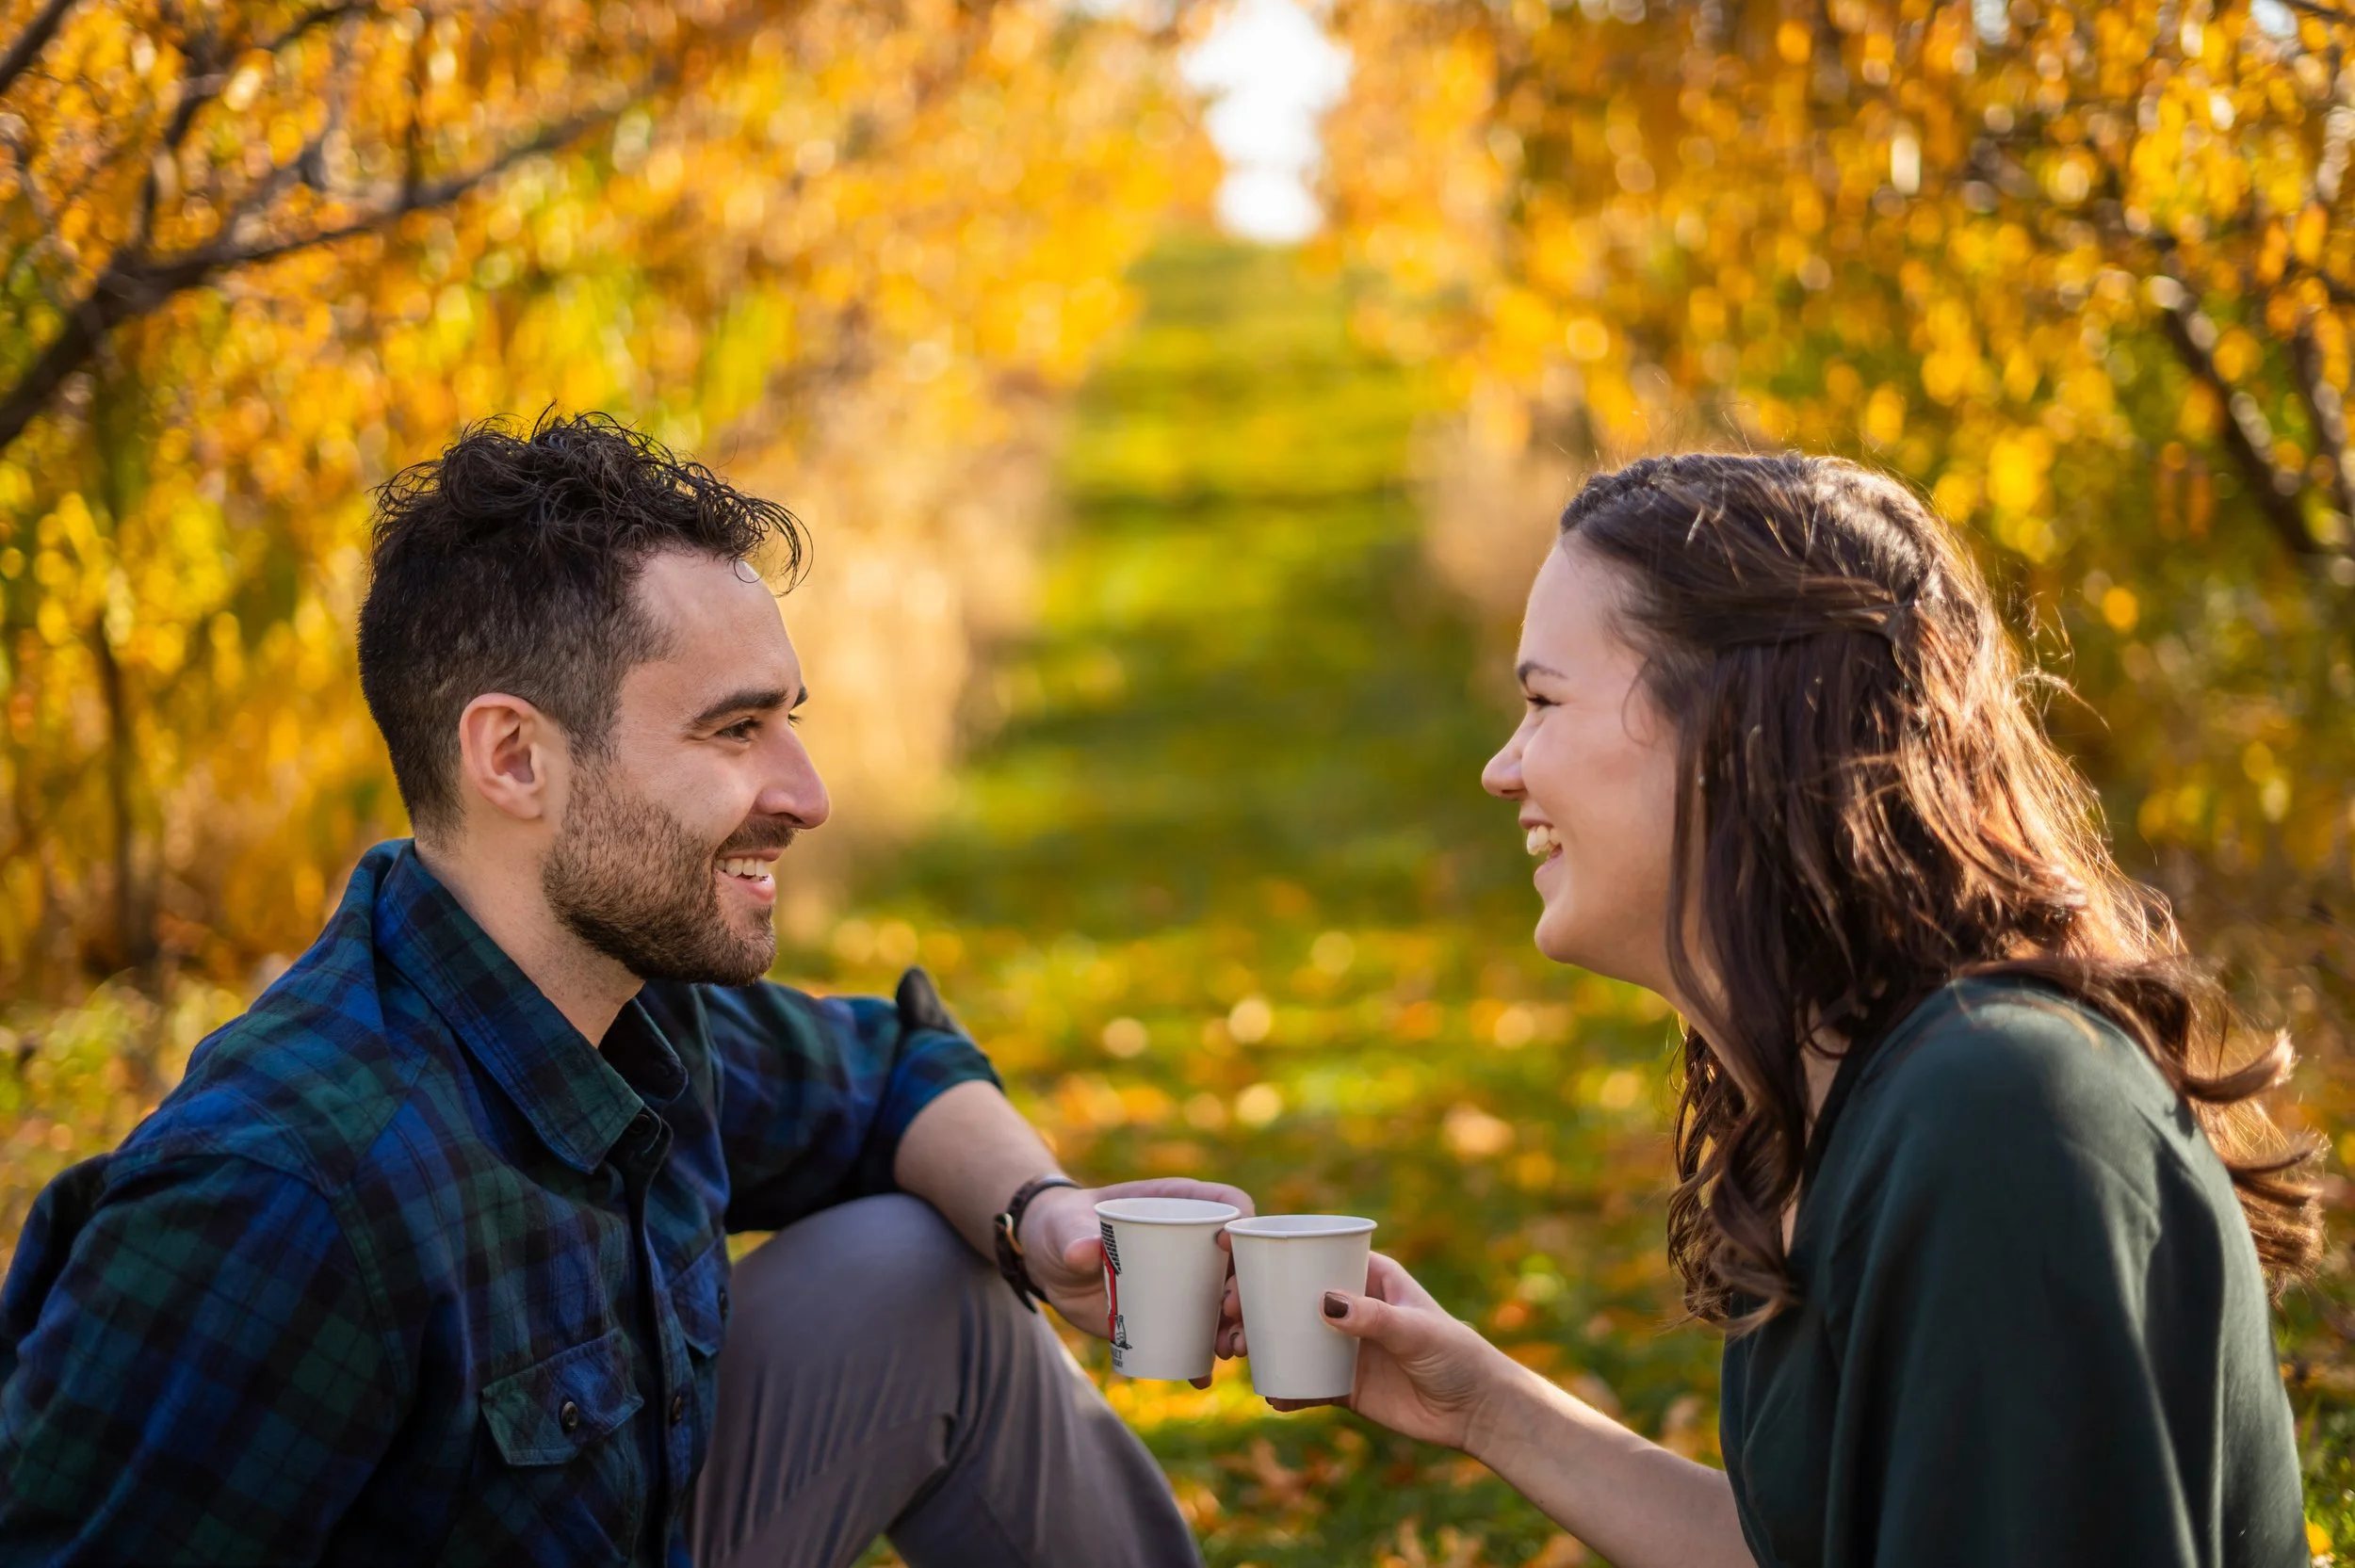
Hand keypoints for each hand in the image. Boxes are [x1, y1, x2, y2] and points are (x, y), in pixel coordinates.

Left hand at [1020, 1177, 1255, 1388]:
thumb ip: (1074, 1235)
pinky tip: (1200, 1375)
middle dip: (1245, 1290)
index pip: (1229, 1205)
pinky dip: (1201, 1357)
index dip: (1240, 1224)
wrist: (1048, 1263)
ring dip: (1234, 1329)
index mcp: (1179, 1203)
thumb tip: (1082, 1253)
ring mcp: (1184, 1281)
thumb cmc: (1062, 1226)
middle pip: (1238, 1262)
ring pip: (1225, 1304)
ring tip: (1228, 1351)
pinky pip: (1196, 1335)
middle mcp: (1192, 1242)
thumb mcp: (1065, 1225)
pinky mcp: (1168, 1314)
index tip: (1228, 1249)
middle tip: (1231, 1315)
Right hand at [1260, 1251, 1516, 1452]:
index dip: (1273, 1257)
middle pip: (1290, 1296)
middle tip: (1228, 1315)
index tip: (1238, 1265)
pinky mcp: (1344, 1385)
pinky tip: (1272, 1393)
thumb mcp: (1416, 1330)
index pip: (1314, 1254)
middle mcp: (1351, 1306)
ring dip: (1258, 1342)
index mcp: (1369, 1275)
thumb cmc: (1457, 1355)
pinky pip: (1303, 1382)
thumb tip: (1323, 1303)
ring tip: (1237, 1353)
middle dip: (1253, 1302)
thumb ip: (1374, 1318)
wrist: (1477, 1412)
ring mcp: (1345, 1346)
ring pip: (1289, 1337)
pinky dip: (1283, 1386)